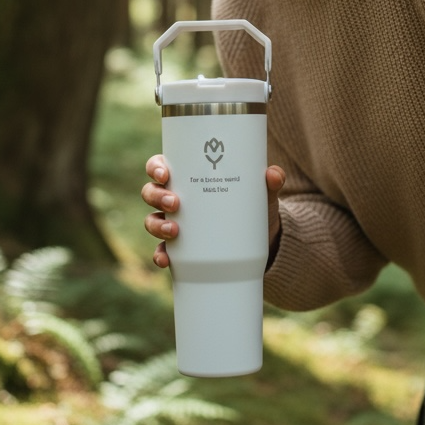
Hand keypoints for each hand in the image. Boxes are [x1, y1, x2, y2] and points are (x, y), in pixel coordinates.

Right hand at [141, 155, 285, 268]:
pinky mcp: (180, 248)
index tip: (165, 173)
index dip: (156, 167)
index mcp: (188, 176)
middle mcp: (175, 197)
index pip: (161, 165)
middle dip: (157, 196)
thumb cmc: (253, 205)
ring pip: (151, 220)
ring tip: (174, 231)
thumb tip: (274, 174)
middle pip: (151, 192)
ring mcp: (174, 222)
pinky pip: (162, 250)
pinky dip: (161, 255)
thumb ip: (270, 181)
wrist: (261, 240)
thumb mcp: (261, 192)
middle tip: (175, 203)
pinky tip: (165, 259)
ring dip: (157, 225)